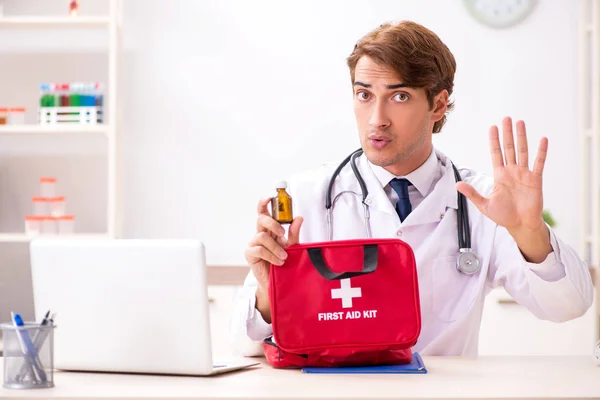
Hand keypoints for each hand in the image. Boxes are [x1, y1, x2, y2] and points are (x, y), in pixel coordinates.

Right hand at [244, 197, 302, 322]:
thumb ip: (294, 233)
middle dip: (272, 223)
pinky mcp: (250, 254)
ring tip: (284, 257)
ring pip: (262, 236)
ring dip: (275, 246)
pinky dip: (271, 255)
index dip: (264, 203)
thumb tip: (299, 218)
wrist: (277, 282)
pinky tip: (278, 262)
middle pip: (261, 219)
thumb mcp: (292, 247)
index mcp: (270, 229)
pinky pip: (259, 249)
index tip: (269, 197)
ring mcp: (254, 243)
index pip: (265, 212)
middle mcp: (260, 234)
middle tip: (282, 232)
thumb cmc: (284, 262)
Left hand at [456, 117, 547, 235]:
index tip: (492, 127)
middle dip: (507, 133)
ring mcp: (524, 174)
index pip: (495, 153)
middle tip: (506, 118)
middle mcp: (512, 171)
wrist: (520, 225)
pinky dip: (541, 152)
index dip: (494, 140)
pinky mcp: (535, 180)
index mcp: (499, 175)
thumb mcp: (484, 205)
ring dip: (522, 137)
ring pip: (523, 151)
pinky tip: (542, 139)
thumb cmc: (503, 215)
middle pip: (509, 148)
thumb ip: (472, 193)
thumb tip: (456, 184)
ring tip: (520, 122)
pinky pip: (539, 163)